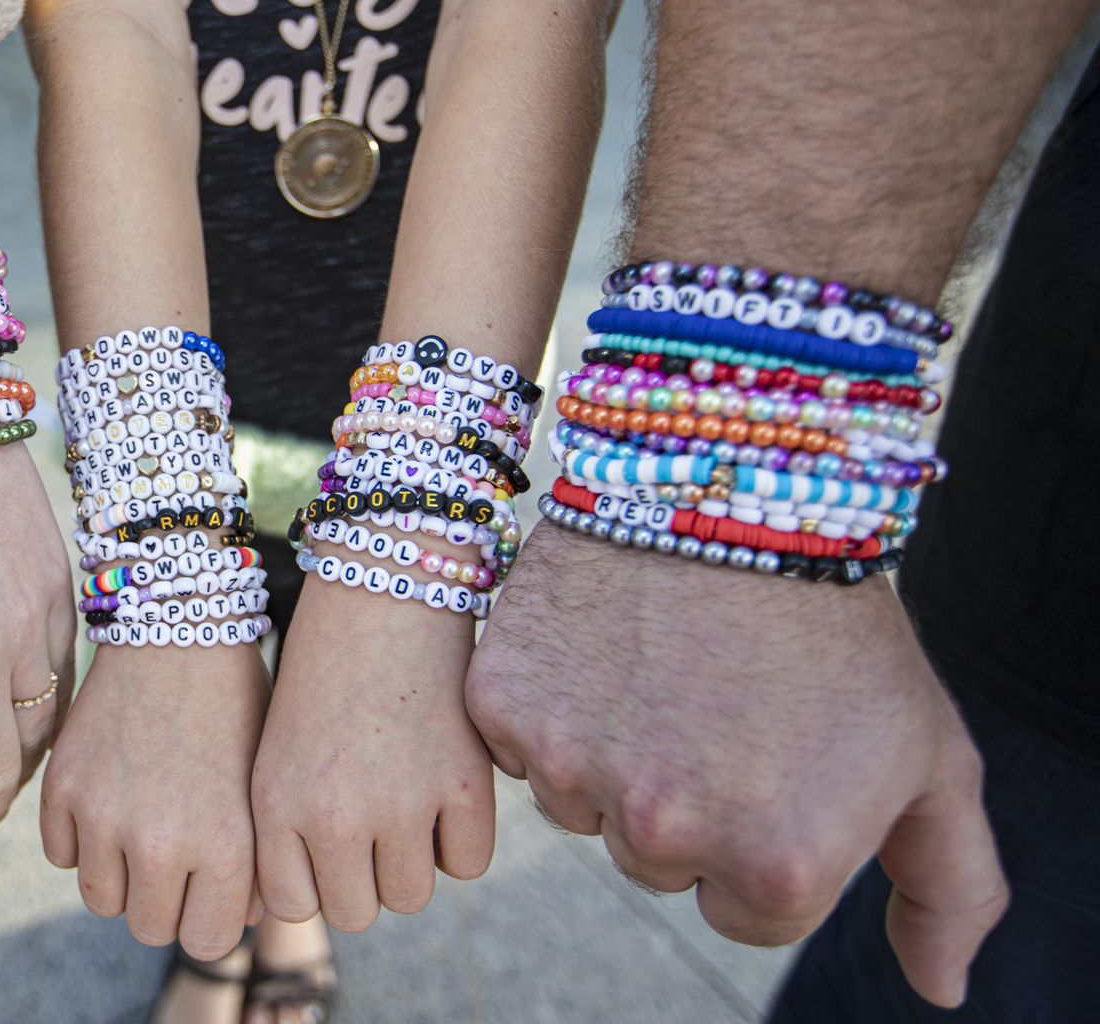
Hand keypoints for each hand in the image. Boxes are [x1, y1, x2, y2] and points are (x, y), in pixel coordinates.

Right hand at [41, 644, 268, 957]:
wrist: (177, 624)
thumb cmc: (235, 704)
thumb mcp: (262, 788)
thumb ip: (253, 865)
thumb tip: (234, 922)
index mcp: (227, 845)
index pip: (206, 940)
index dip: (208, 917)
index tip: (210, 888)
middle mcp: (162, 842)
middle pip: (148, 928)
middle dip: (162, 901)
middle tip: (173, 859)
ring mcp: (105, 816)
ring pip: (100, 899)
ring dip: (119, 876)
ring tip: (140, 831)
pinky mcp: (62, 788)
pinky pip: (62, 855)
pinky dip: (81, 839)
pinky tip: (109, 800)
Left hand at [252, 575, 495, 930]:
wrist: (383, 591)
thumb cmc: (325, 673)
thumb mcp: (280, 752)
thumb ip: (291, 832)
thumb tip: (326, 904)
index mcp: (276, 804)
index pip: (296, 904)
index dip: (314, 879)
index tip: (323, 842)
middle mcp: (333, 814)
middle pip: (357, 912)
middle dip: (365, 878)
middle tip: (371, 825)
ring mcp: (402, 803)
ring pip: (412, 896)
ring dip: (413, 862)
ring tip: (406, 806)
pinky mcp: (464, 784)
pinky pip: (467, 862)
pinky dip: (461, 838)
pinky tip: (444, 792)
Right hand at [468, 521, 1006, 1007]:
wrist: (735, 482)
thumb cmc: (843, 626)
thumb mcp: (931, 758)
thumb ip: (950, 887)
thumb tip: (941, 987)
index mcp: (777, 866)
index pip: (742, 911)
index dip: (761, 833)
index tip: (773, 754)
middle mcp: (667, 834)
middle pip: (655, 862)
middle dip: (682, 797)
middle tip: (715, 699)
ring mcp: (577, 769)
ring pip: (581, 803)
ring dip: (609, 751)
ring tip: (659, 663)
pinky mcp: (506, 706)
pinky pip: (520, 741)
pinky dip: (550, 700)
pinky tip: (600, 643)